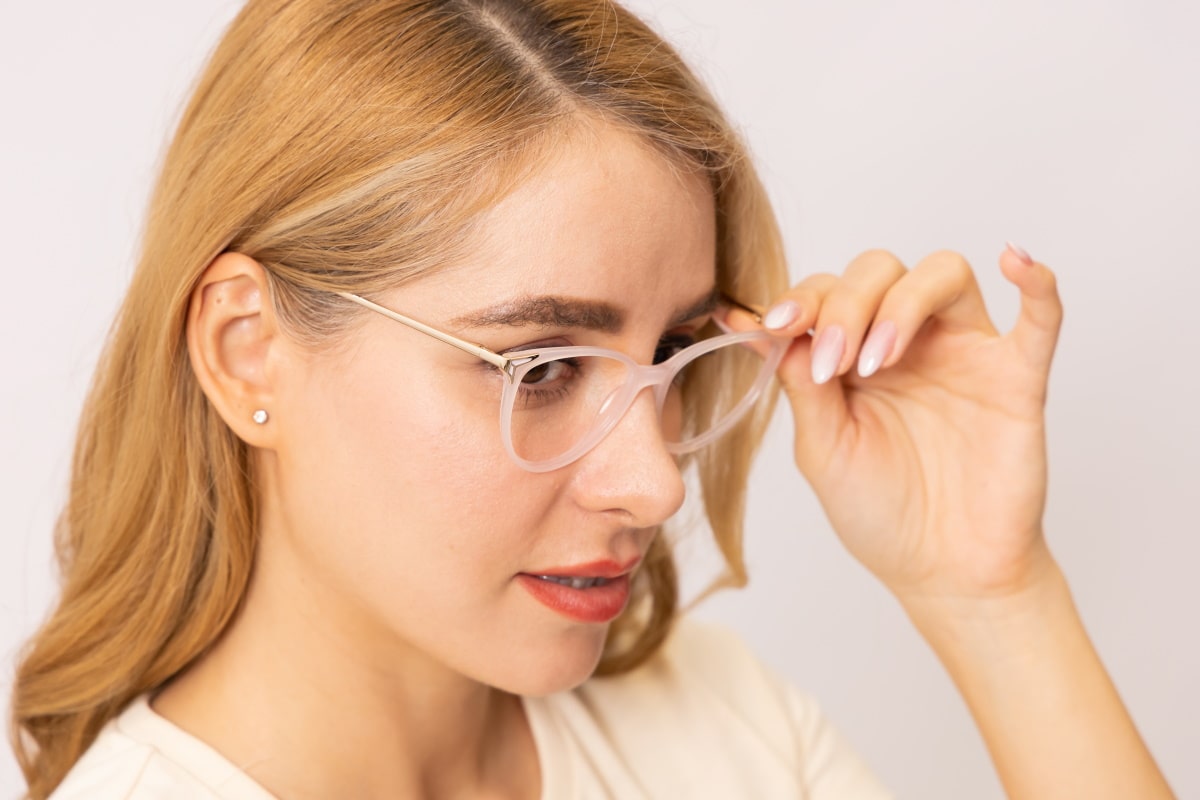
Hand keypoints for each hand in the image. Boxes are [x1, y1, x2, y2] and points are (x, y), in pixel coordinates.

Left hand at [730, 245, 1063, 600]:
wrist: (944, 574)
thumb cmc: (881, 512)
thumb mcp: (823, 448)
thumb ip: (798, 383)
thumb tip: (752, 323)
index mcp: (853, 353)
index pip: (828, 291)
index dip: (800, 299)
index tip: (774, 326)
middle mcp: (909, 340)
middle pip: (879, 270)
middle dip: (846, 305)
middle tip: (832, 363)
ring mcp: (965, 353)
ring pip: (942, 274)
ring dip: (902, 303)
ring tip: (876, 362)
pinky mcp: (1017, 379)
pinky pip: (1040, 319)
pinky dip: (1037, 284)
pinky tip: (1016, 260)